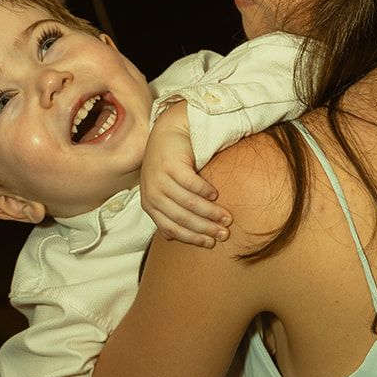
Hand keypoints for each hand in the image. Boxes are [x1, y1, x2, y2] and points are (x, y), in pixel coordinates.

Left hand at [141, 104, 232, 245]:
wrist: (168, 132)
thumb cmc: (169, 165)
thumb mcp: (163, 191)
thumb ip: (166, 212)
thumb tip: (169, 238)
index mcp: (150, 204)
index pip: (172, 228)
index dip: (192, 238)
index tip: (211, 243)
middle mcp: (152, 193)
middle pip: (182, 217)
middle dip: (205, 228)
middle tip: (224, 233)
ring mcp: (159, 178)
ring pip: (188, 202)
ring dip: (210, 211)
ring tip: (226, 217)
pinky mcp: (170, 164)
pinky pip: (191, 183)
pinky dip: (204, 191)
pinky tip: (216, 194)